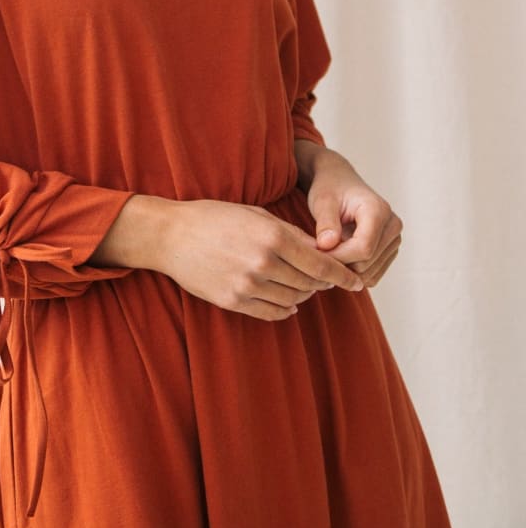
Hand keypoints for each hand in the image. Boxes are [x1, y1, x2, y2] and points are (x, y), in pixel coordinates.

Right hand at [121, 197, 364, 321]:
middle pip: (310, 283)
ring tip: (304, 286)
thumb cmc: (214, 217)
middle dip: (323, 283)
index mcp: (273, 237)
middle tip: (328, 280)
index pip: (321, 264)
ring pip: (294, 299)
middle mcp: (264, 263)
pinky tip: (288, 302)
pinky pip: (272, 313)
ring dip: (304, 294)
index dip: (343, 275)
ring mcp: (248, 286)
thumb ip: (289, 233)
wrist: (171, 236)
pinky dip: (285, 309)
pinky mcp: (234, 302)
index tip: (356, 281)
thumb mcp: (256, 214)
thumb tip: (320, 250)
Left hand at [294, 142, 402, 286]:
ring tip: (329, 251)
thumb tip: (327, 246)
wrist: (339, 183)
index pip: (363, 248)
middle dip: (339, 263)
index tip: (317, 253)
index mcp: (378, 210)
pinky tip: (340, 255)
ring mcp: (394, 240)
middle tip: (319, 252)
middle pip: (366, 264)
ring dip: (345, 270)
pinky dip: (353, 272)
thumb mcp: (323, 200)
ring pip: (369, 274)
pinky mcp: (389, 251)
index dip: (338, 257)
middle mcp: (392, 226)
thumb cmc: (330, 188)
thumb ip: (326, 222)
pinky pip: (372, 276)